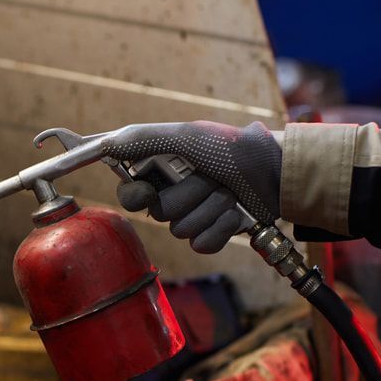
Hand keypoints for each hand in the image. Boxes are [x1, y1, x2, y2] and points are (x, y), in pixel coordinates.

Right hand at [101, 121, 280, 252]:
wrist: (278, 171)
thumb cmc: (233, 149)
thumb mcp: (186, 135)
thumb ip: (141, 139)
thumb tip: (102, 144)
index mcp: (161, 173)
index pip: (130, 195)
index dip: (137, 196)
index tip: (147, 191)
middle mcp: (173, 196)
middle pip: (159, 214)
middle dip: (189, 194)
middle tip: (210, 177)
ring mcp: (192, 218)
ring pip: (181, 230)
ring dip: (211, 208)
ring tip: (229, 191)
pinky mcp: (211, 236)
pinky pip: (201, 244)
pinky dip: (222, 227)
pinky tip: (236, 212)